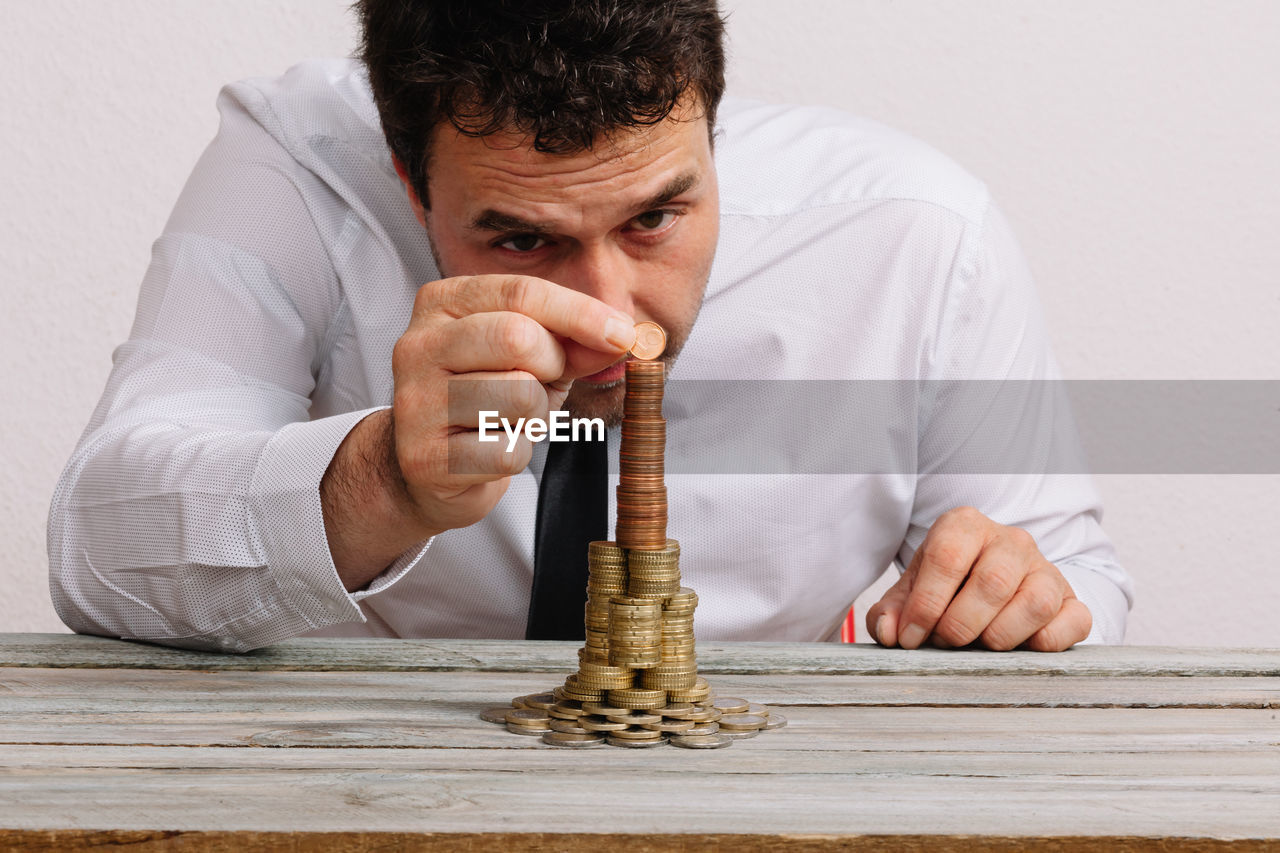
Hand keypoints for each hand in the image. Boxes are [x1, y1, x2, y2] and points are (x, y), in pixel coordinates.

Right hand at [321, 274, 632, 585]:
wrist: (430, 468)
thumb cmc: (486, 400)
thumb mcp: (533, 357)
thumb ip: (574, 341)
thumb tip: (620, 335)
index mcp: (441, 303)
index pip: (521, 292)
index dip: (581, 313)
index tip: (623, 334)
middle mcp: (417, 345)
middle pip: (518, 337)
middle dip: (552, 364)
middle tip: (543, 382)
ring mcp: (416, 402)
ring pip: (519, 395)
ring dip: (536, 414)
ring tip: (512, 418)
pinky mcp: (424, 458)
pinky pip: (508, 451)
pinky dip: (519, 452)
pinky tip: (493, 448)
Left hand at [866, 506, 1090, 651]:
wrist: (995, 585)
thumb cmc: (949, 588)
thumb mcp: (912, 592)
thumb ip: (890, 612)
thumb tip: (888, 632)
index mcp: (965, 526)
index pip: (946, 557)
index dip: (925, 604)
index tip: (910, 637)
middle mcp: (1011, 541)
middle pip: (991, 582)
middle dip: (960, 625)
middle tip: (945, 642)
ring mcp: (1046, 569)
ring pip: (1034, 603)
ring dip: (1000, 636)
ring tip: (979, 646)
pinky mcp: (1072, 600)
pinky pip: (1071, 622)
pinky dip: (1043, 643)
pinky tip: (1018, 649)